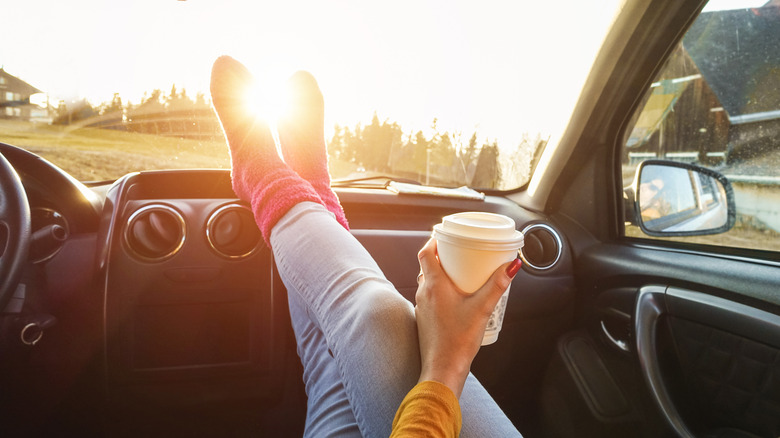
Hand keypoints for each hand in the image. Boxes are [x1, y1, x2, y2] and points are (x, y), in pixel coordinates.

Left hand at [414, 238, 520, 397]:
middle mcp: (423, 293)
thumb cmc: (458, 341)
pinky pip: (429, 296)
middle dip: (441, 256)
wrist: (443, 368)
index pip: (425, 253)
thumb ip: (497, 286)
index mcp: (434, 286)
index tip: (445, 235)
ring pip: (427, 281)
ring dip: (440, 274)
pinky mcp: (424, 319)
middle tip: (457, 252)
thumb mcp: (482, 308)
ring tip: (459, 273)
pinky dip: (439, 290)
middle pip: (426, 266)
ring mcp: (422, 307)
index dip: (433, 241)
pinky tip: (455, 297)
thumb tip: (511, 266)